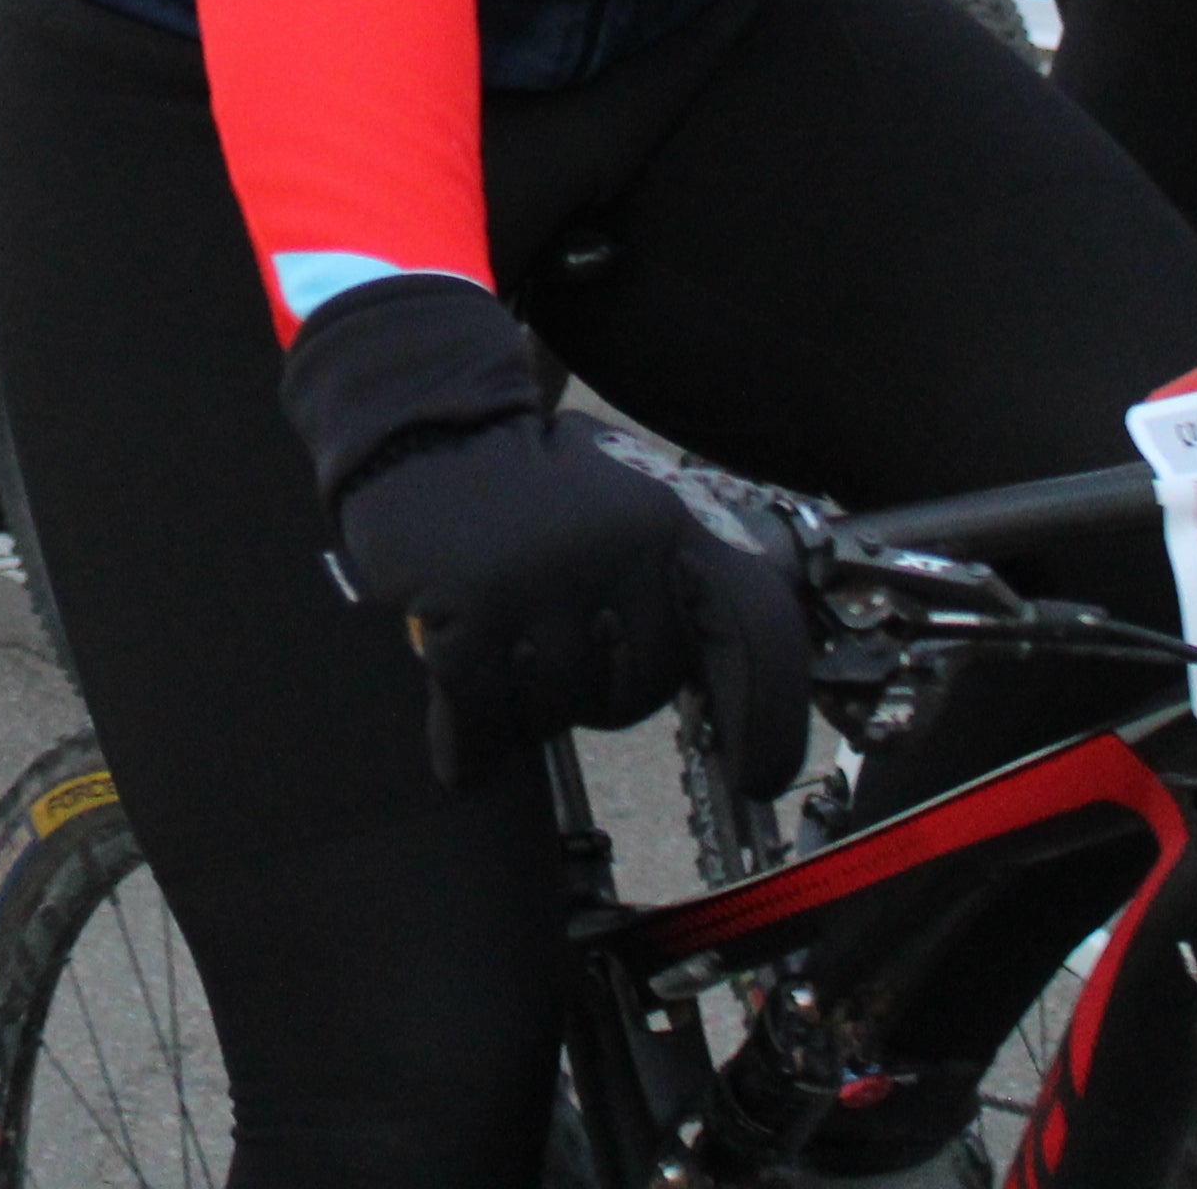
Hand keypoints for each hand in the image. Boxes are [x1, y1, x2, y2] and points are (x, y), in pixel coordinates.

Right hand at [285, 277, 808, 794]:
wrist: (428, 420)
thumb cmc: (535, 483)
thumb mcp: (631, 506)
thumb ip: (679, 585)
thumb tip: (727, 701)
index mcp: (674, 524)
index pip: (755, 635)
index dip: (768, 722)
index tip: (755, 777)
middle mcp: (620, 548)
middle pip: (637, 693)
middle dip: (596, 694)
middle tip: (553, 652)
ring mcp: (543, 576)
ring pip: (558, 710)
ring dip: (526, 709)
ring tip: (502, 658)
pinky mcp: (471, 600)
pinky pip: (483, 711)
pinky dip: (471, 740)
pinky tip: (465, 749)